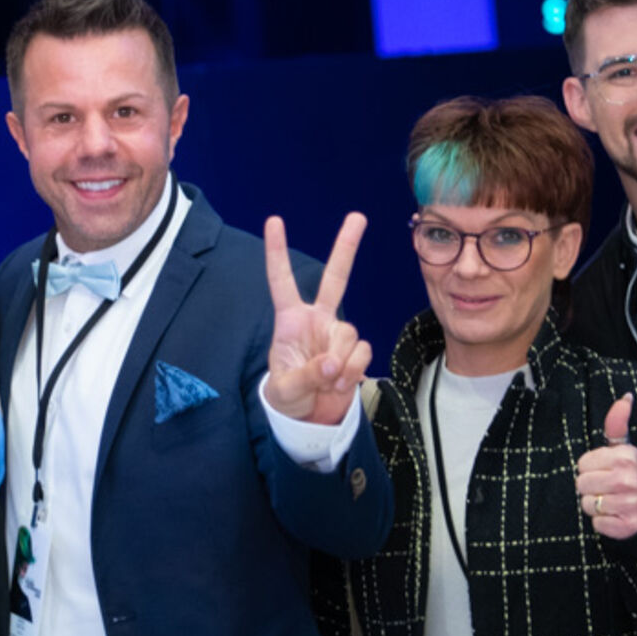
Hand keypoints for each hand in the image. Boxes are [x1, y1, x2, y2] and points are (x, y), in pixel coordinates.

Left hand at [262, 213, 373, 425]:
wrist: (310, 419)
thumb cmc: (286, 398)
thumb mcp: (286, 390)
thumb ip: (307, 375)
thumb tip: (332, 365)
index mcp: (290, 320)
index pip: (282, 280)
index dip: (277, 252)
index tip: (273, 221)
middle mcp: (317, 320)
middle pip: (335, 278)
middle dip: (347, 247)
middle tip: (358, 216)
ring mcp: (337, 334)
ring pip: (350, 333)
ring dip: (342, 362)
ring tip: (328, 382)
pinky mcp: (355, 352)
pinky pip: (362, 352)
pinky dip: (354, 371)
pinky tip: (341, 384)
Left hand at [575, 394, 636, 539]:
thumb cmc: (632, 476)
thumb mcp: (625, 449)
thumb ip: (617, 425)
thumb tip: (625, 397)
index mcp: (626, 456)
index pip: (582, 463)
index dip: (591, 468)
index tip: (607, 471)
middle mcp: (630, 478)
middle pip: (581, 484)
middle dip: (591, 488)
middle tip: (609, 489)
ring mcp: (630, 502)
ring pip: (587, 504)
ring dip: (596, 506)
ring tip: (613, 502)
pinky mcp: (628, 525)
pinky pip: (597, 523)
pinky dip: (604, 523)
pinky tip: (617, 517)